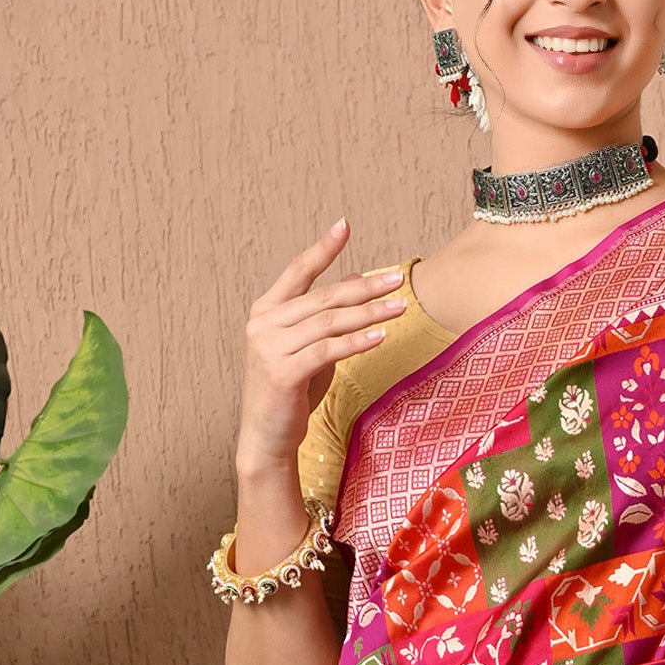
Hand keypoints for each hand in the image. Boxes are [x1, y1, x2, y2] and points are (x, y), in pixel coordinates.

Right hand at [236, 220, 407, 480]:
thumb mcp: (309, 347)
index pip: (298, 271)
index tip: (345, 225)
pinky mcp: (282, 373)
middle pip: (323, 297)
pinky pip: (327, 351)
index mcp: (266, 311)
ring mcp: (269, 347)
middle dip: (364, 287)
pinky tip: (380, 336)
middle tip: (397, 278)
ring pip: (328, 322)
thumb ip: (326, 315)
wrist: (266, 439)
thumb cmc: (291, 392)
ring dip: (369, 313)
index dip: (323, 248)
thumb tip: (356, 277)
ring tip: (400, 307)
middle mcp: (263, 324)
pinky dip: (356, 343)